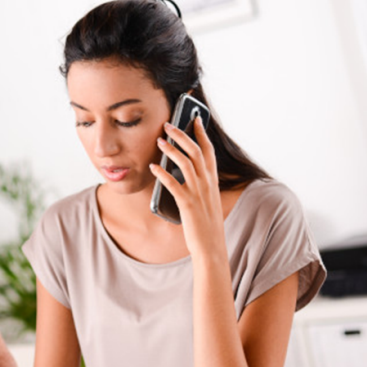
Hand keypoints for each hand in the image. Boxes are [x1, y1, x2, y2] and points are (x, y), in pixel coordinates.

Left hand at [149, 116, 226, 258]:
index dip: (202, 134)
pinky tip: (153, 167)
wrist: (211, 247)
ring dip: (171, 150)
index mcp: (213, 182)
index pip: (209, 151)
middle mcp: (208, 184)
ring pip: (186, 164)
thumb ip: (198, 186)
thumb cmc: (206, 226)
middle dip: (182, 135)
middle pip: (196, 152)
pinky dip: (162, 174)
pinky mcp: (188, 204)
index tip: (195, 119)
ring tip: (159, 140)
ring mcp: (199, 193)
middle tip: (169, 123)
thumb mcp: (206, 202)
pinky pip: (174, 185)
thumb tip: (183, 173)